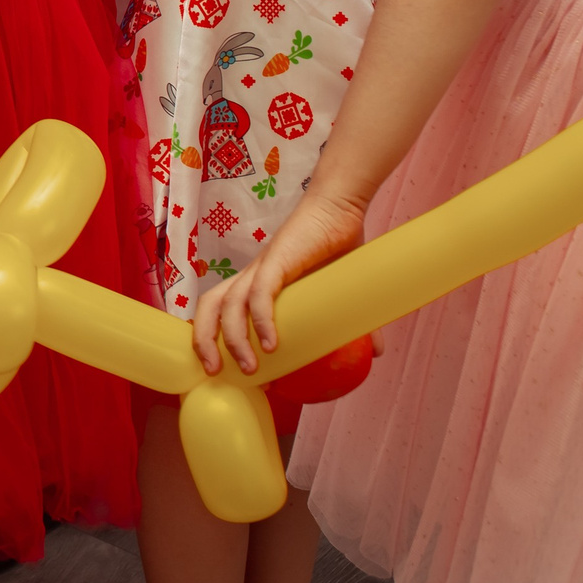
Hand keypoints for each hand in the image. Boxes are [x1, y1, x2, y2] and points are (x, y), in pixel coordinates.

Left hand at [190, 185, 369, 374]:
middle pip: (209, 307)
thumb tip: (377, 352)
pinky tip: (271, 344)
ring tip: (250, 369)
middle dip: (205, 342)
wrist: (341, 209)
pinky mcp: (278, 260)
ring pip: (228, 304)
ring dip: (234, 339)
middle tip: (216, 374)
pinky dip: (261, 320)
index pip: (218, 311)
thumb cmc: (338, 247)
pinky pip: (261, 293)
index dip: (213, 339)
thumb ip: (354, 321)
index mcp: (256, 284)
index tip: (225, 372)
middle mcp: (251, 276)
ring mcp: (261, 268)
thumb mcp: (343, 293)